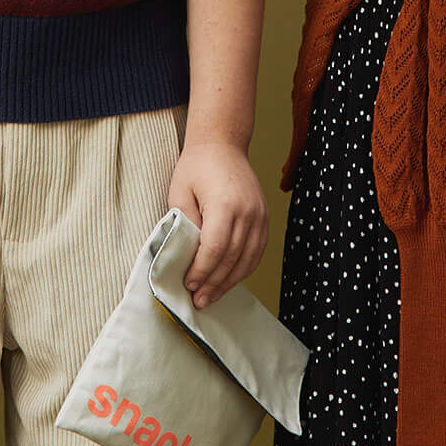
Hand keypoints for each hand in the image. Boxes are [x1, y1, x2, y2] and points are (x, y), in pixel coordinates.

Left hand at [168, 137, 267, 308]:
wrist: (222, 144)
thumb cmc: (196, 166)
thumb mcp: (180, 192)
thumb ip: (184, 223)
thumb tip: (187, 256)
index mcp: (225, 204)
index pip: (215, 249)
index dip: (202, 271)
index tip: (188, 284)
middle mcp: (248, 213)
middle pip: (232, 259)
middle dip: (214, 283)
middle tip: (198, 301)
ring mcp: (260, 216)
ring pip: (247, 260)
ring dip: (229, 282)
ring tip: (211, 297)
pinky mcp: (264, 219)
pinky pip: (256, 252)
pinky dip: (243, 270)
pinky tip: (229, 280)